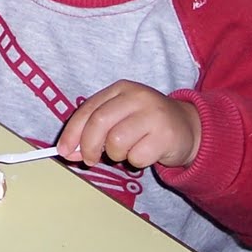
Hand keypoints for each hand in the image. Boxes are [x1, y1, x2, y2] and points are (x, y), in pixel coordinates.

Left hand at [58, 80, 201, 170]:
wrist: (188, 128)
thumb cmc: (146, 125)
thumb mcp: (120, 119)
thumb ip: (95, 130)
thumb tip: (70, 151)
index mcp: (120, 89)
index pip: (87, 109)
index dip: (72, 132)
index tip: (64, 151)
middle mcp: (136, 97)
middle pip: (99, 123)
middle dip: (88, 146)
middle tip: (89, 160)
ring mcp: (153, 114)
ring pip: (116, 142)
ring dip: (117, 155)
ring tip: (128, 151)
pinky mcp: (166, 134)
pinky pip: (137, 157)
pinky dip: (136, 161)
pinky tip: (146, 152)